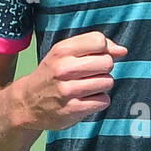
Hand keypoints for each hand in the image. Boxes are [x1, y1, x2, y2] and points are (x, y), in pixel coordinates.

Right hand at [13, 30, 127, 131]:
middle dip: (105, 69)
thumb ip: (93, 47)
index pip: (99, 41)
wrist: (27, 103)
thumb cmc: (52, 74)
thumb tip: (123, 51)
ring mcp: (67, 90)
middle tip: (92, 74)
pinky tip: (87, 99)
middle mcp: (63, 69)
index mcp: (62, 50)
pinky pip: (103, 101)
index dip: (104, 49)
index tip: (96, 57)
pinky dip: (99, 101)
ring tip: (88, 87)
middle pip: (107, 62)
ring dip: (102, 86)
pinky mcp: (73, 109)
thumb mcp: (65, 53)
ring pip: (107, 82)